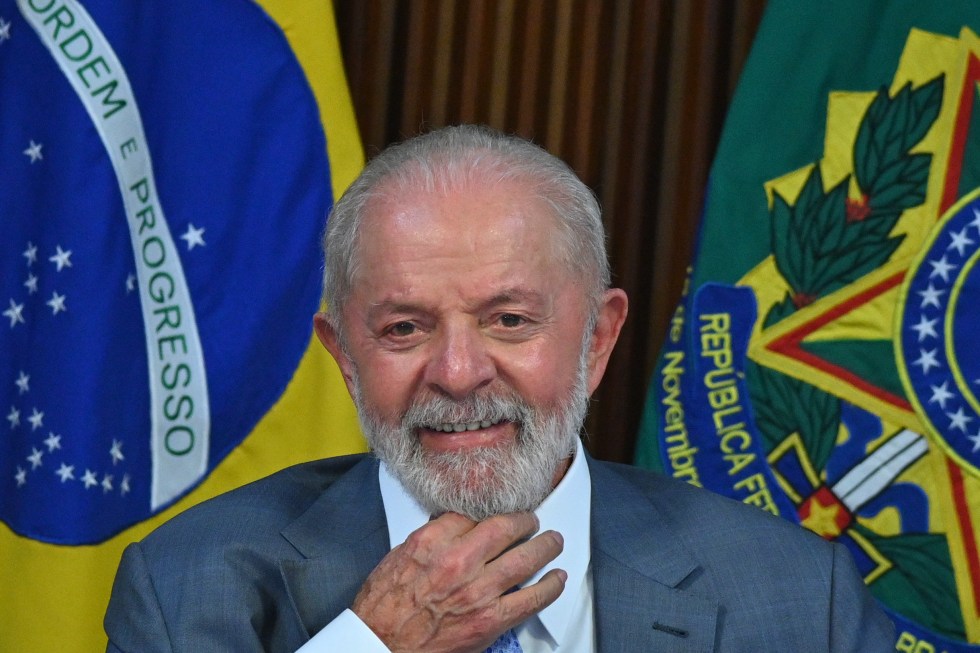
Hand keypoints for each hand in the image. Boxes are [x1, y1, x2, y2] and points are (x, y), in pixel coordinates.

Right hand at [351, 511, 565, 652]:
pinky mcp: (489, 620)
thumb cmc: (383, 607)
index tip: (497, 513)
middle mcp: (457, 561)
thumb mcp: (398, 557)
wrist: (379, 647)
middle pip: (504, 528)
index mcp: (431, 542)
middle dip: (524, 521)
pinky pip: (530, 599)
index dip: (488, 512)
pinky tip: (557, 578)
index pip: (470, 514)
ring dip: (545, 547)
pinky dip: (549, 587)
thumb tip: (452, 525)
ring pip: (524, 559)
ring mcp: (477, 591)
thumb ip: (430, 539)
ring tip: (554, 541)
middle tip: (533, 520)